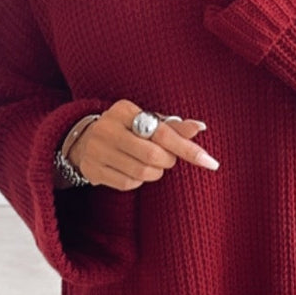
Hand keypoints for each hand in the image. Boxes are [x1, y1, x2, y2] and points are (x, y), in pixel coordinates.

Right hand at [70, 100, 219, 191]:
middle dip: (168, 160)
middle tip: (167, 157)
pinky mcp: (93, 170)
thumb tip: (200, 127)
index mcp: (123, 110)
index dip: (188, 149)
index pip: (162, 132)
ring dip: (155, 172)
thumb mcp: (147, 121)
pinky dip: (138, 181)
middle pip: (153, 156)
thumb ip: (173, 126)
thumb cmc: (127, 129)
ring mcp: (97, 150)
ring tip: (151, 163)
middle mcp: (107, 128)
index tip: (211, 163)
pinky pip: (128, 184)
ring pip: (142, 173)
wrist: (85, 140)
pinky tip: (133, 170)